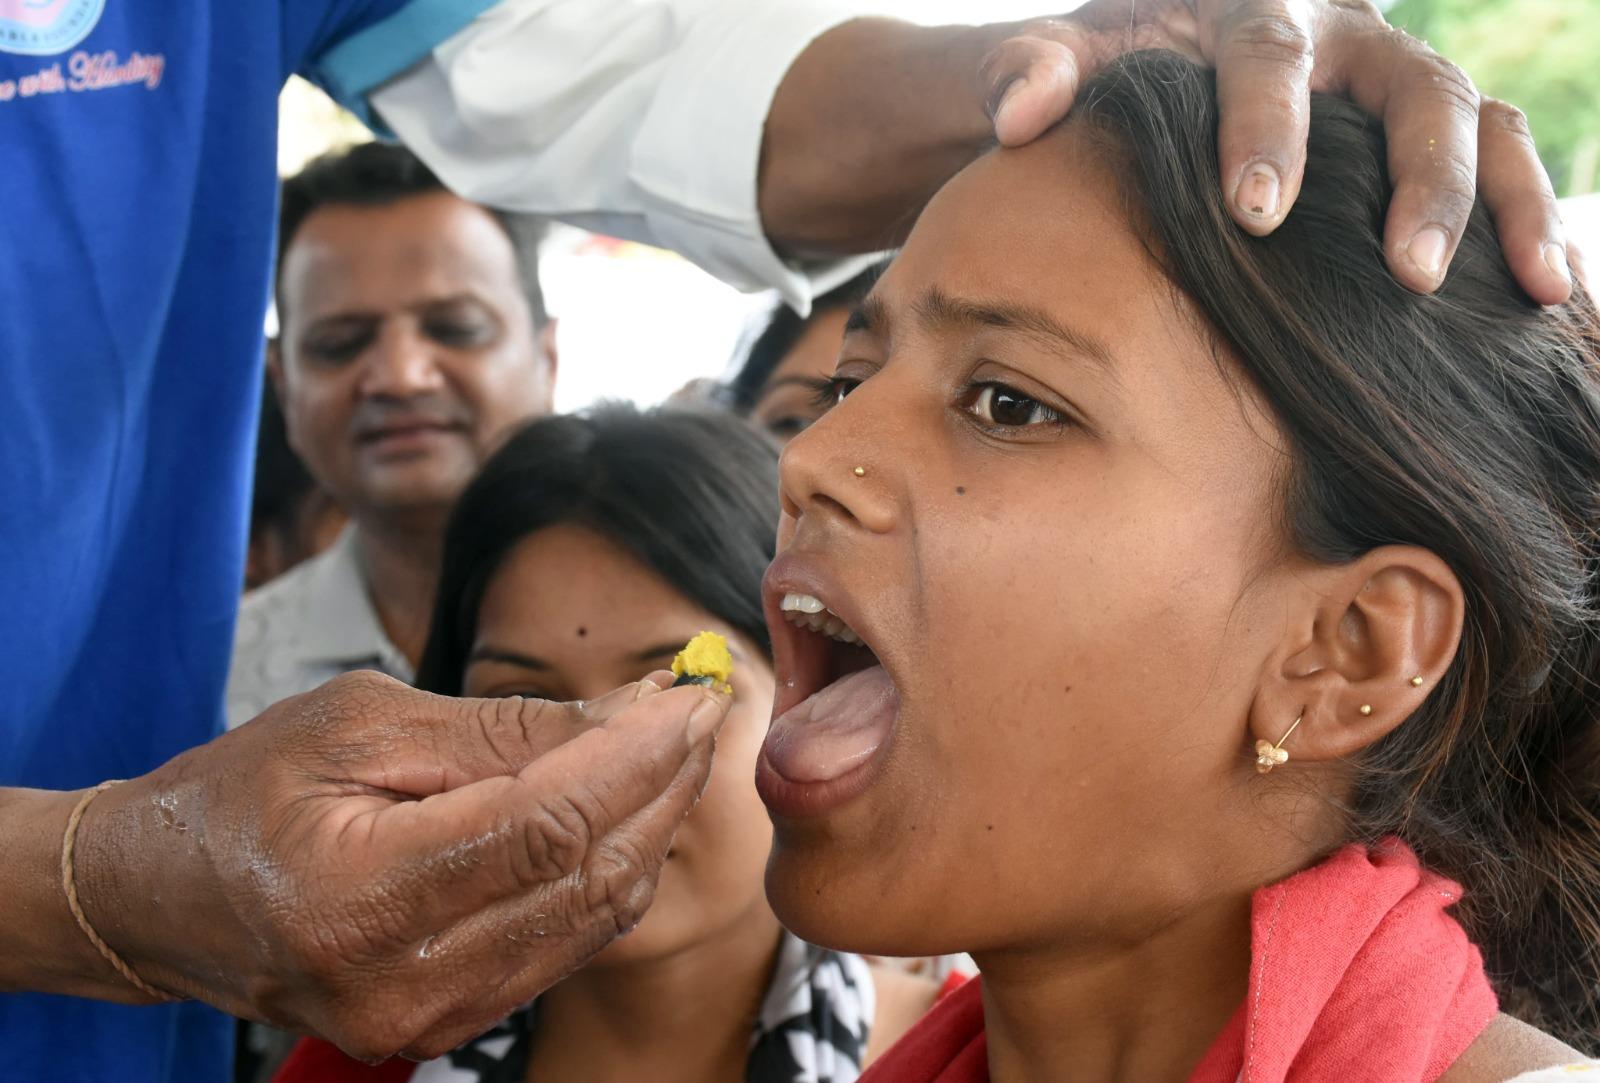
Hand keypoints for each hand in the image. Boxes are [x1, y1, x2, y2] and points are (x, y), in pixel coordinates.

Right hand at [67, 669, 727, 1059]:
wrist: (162, 898)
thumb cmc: (244, 791)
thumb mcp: (362, 723)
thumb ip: (502, 729)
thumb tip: (631, 711)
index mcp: (359, 896)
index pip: (549, 824)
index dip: (638, 755)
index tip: (691, 693)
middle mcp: (399, 983)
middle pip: (588, 875)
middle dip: (664, 783)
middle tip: (701, 709)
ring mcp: (427, 1019)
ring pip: (593, 916)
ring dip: (651, 824)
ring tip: (676, 747)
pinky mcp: (447, 1024)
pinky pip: (564, 944)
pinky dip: (610, 871)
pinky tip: (628, 807)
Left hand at [980, 0, 1573, 302]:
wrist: (1174, 62)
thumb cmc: (1125, 69)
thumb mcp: (1075, 59)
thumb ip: (1033, 71)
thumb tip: (1019, 116)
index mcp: (1261, 10)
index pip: (1271, 58)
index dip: (1269, 129)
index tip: (1256, 212)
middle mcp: (1354, 41)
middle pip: (1415, 90)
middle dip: (1421, 181)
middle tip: (1411, 274)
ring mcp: (1401, 87)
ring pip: (1485, 124)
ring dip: (1513, 205)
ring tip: (1538, 291)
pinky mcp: (1430, 136)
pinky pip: (1505, 166)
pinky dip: (1529, 227)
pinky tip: (1549, 303)